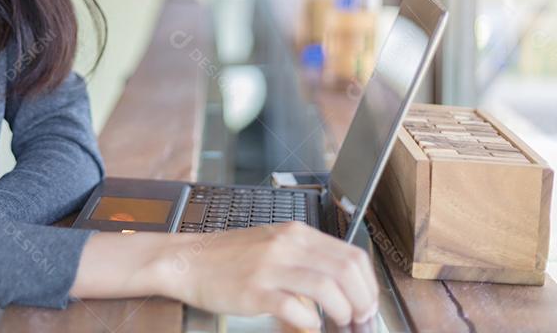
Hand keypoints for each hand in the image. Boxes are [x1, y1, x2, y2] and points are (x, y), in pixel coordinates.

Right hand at [161, 221, 378, 329]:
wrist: (188, 260)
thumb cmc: (229, 257)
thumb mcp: (273, 246)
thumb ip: (306, 260)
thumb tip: (341, 289)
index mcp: (296, 233)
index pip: (351, 255)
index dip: (368, 284)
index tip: (368, 303)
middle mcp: (286, 245)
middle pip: (345, 271)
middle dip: (362, 301)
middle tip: (360, 319)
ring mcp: (270, 267)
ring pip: (327, 288)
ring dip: (343, 312)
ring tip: (341, 323)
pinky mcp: (254, 291)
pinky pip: (295, 308)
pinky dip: (310, 321)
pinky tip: (309, 324)